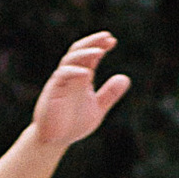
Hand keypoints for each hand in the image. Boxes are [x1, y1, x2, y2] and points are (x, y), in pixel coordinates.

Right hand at [30, 31, 130, 155]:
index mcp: (81, 78)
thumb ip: (110, 94)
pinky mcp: (53, 92)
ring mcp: (60, 82)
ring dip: (84, 54)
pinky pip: (62, 76)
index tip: (112, 41)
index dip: (100, 46)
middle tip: (107, 37)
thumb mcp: (98, 108)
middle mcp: (71, 76)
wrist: (53, 140)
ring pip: (70, 60)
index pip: (90, 56)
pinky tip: (87, 73)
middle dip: (92, 42)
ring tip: (99, 51)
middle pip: (79, 51)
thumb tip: (125, 78)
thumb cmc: (73, 124)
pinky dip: (74, 72)